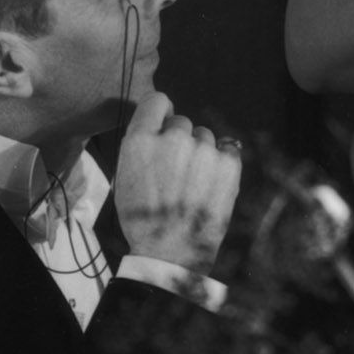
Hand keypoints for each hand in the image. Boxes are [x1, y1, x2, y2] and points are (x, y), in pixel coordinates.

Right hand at [111, 90, 242, 270]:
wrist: (170, 252)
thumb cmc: (143, 219)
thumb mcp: (125, 176)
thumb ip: (142, 146)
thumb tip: (159, 128)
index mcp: (140, 140)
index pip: (156, 101)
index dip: (161, 113)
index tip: (163, 125)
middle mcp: (173, 137)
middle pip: (181, 122)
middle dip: (179, 140)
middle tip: (176, 170)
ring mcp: (203, 149)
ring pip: (205, 136)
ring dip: (201, 152)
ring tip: (194, 183)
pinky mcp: (229, 164)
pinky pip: (228, 149)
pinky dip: (223, 162)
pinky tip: (212, 183)